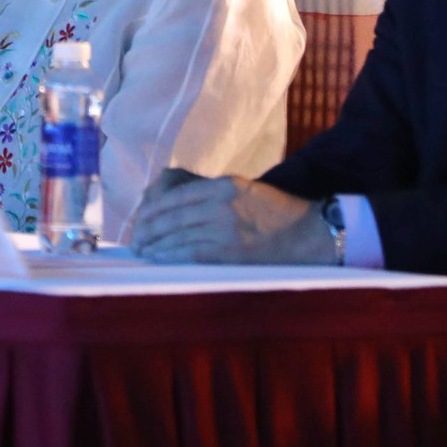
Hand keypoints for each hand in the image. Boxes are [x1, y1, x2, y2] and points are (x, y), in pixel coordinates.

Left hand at [130, 170, 335, 263]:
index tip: (140, 220)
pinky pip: (192, 254)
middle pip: (172, 217)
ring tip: (143, 252)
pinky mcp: (233, 252)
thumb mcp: (244, 191)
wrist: (311, 233)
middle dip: (149, 230)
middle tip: (135, 241)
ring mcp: (227, 229)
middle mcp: (222, 204)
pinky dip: (172, 257)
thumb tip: (172, 206)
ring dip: (156, 246)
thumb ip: (211, 195)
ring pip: (178, 236)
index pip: (175, 197)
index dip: (152, 210)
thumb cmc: (276, 214)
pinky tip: (161, 260)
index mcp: (224, 186)